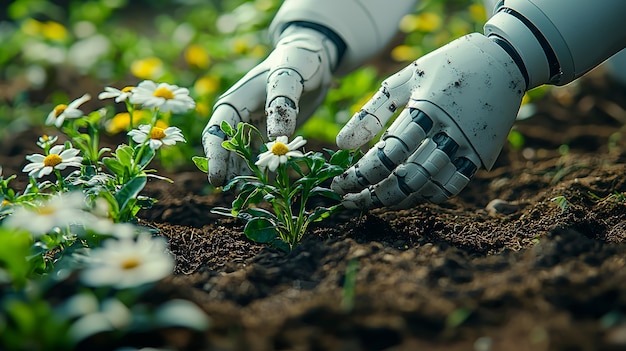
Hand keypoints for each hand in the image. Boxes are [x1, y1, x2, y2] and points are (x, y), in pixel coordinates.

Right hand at [202, 25, 337, 185]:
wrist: (312, 60)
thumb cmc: (297, 62)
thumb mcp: (290, 76)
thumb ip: (282, 103)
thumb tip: (277, 138)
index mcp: (235, 102)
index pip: (216, 133)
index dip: (214, 157)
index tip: (217, 179)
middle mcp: (239, 118)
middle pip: (225, 151)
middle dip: (227, 173)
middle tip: (233, 195)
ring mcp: (254, 130)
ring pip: (242, 159)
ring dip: (244, 177)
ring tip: (249, 197)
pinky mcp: (270, 137)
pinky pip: (262, 159)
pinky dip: (263, 173)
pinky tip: (268, 187)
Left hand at [331, 33, 525, 208]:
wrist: (504, 60)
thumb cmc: (444, 67)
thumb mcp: (404, 79)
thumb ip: (371, 112)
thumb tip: (340, 145)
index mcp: (427, 108)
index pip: (388, 153)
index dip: (361, 174)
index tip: (340, 183)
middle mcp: (450, 131)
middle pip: (407, 177)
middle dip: (374, 195)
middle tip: (350, 200)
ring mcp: (469, 146)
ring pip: (429, 187)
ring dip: (397, 200)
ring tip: (373, 200)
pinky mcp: (481, 155)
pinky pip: (452, 186)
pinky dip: (426, 196)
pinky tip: (406, 196)